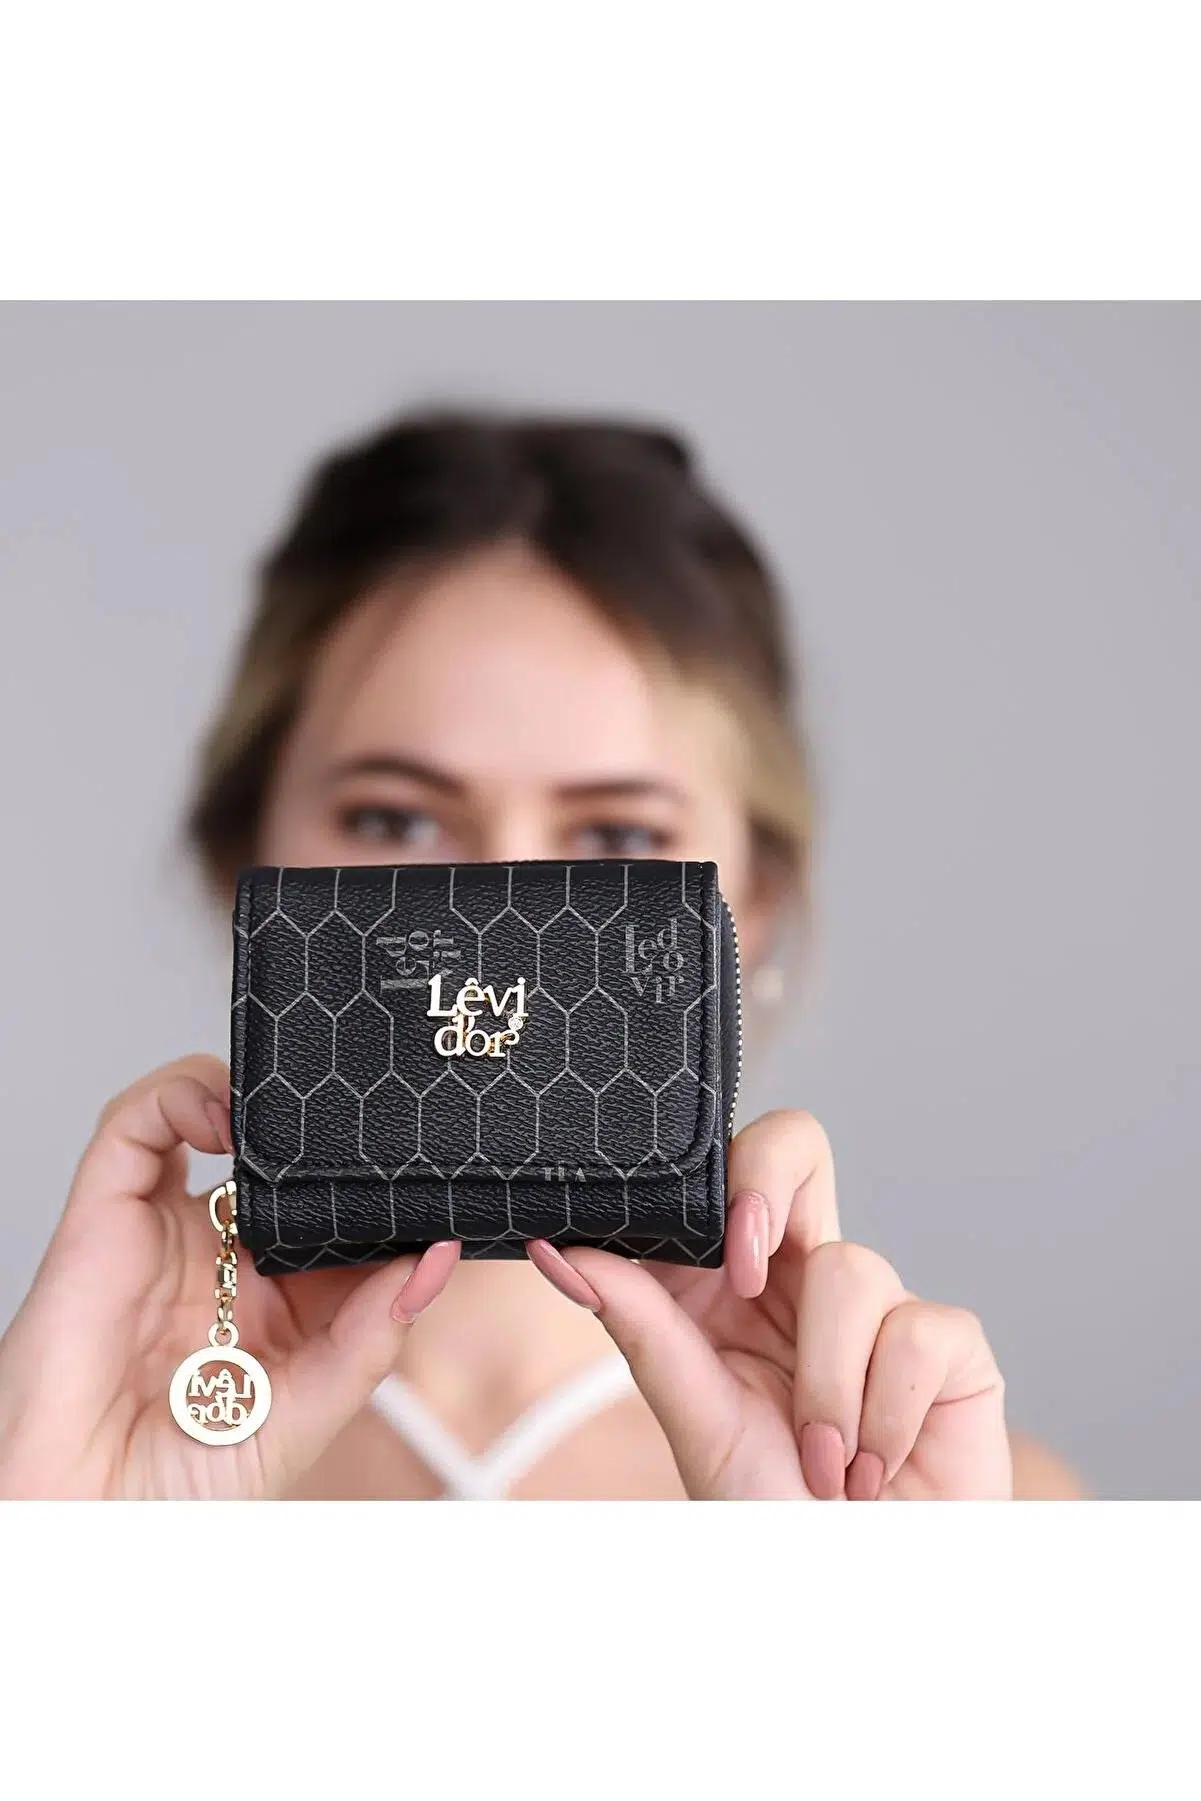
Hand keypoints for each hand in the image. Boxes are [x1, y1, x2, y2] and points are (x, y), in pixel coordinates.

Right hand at [0, 1055, 458, 1498]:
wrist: (82, 1521)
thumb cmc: (179, 1489)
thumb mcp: (307, 1415)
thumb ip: (370, 1338)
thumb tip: (434, 1260)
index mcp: (277, 1302)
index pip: (338, 1215)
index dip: (376, 1190)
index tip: (426, 1177)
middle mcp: (221, 1257)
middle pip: (279, 1156)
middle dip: (320, 1130)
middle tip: (368, 1121)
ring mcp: (165, 1230)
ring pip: (204, 1114)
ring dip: (252, 1097)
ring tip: (296, 1113)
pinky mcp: (104, 1215)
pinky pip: (135, 1126)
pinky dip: (180, 1094)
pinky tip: (224, 1117)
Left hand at [527, 1110, 1010, 1498]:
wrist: (856, 1588)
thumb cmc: (770, 1504)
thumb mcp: (691, 1411)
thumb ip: (636, 1321)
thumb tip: (557, 1250)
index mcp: (732, 1281)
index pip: (725, 1175)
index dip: (719, 1181)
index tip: (712, 1253)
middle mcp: (802, 1277)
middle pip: (797, 1147)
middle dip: (767, 1190)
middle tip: (746, 1270)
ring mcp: (880, 1303)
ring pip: (850, 1267)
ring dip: (824, 1386)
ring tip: (823, 1462)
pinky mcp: (950, 1344)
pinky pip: (918, 1329)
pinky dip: (884, 1414)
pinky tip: (873, 1468)